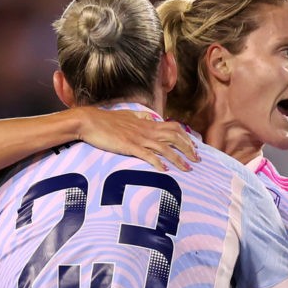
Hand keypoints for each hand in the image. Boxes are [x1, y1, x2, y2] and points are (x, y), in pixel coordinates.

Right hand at [74, 106, 199, 170]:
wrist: (89, 121)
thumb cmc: (107, 119)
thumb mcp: (127, 116)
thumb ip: (141, 118)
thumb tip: (151, 118)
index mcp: (147, 123)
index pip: (174, 127)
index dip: (186, 137)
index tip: (194, 146)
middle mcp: (146, 130)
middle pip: (175, 137)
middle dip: (188, 149)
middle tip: (197, 160)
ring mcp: (138, 138)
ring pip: (165, 148)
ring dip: (178, 159)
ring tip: (187, 169)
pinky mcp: (129, 146)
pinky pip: (147, 155)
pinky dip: (158, 163)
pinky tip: (165, 171)